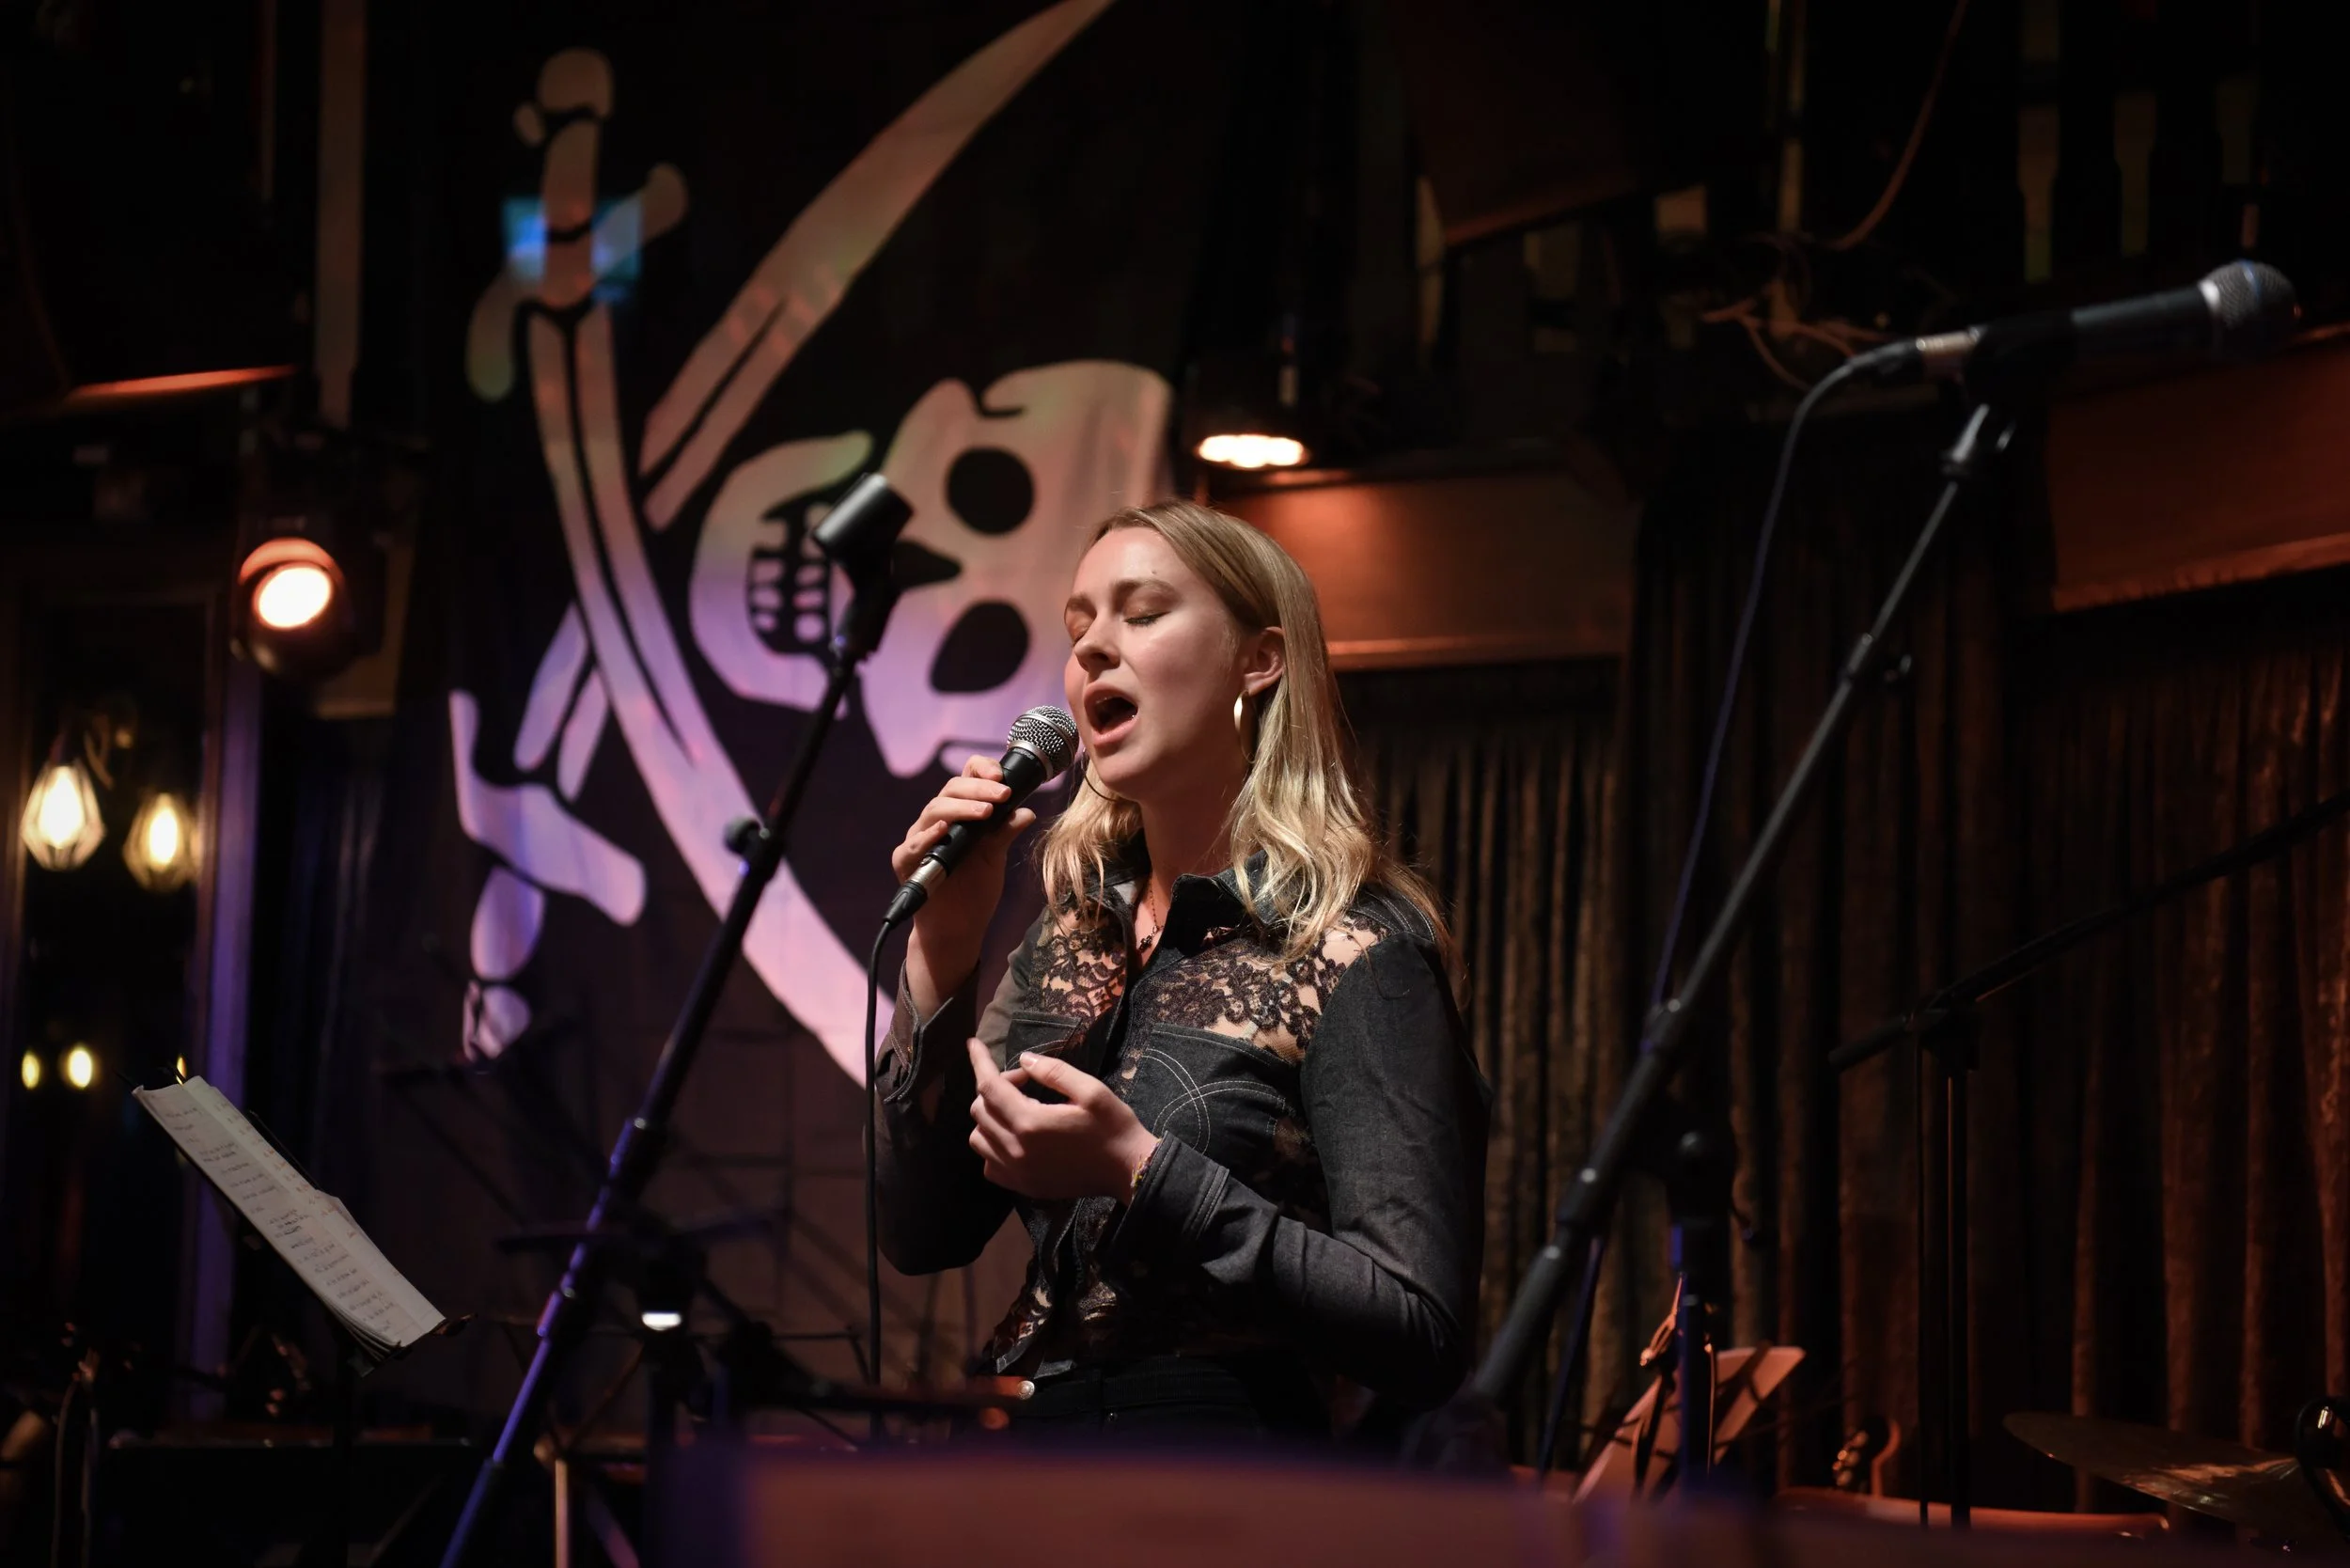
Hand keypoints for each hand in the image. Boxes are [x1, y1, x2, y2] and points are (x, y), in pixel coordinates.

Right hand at [893, 755, 1036, 1015]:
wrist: (957, 928)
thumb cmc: (974, 890)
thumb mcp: (995, 858)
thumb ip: (1005, 833)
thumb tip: (1027, 810)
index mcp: (959, 814)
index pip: (965, 778)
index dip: (981, 769)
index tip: (1003, 776)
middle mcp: (936, 822)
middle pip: (951, 790)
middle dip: (979, 788)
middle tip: (1003, 793)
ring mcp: (919, 840)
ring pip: (934, 811)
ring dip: (960, 808)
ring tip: (985, 811)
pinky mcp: (906, 862)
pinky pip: (913, 845)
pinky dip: (928, 836)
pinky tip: (944, 831)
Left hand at [966, 1038, 1159, 1202]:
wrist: (1128, 1170)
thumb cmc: (1113, 1127)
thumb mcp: (1091, 1090)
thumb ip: (1053, 1072)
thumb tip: (1024, 1060)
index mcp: (1031, 1123)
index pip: (990, 1087)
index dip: (980, 1062)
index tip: (974, 1044)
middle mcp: (1016, 1150)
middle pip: (980, 1111)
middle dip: (996, 1087)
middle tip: (1026, 1081)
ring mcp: (1017, 1173)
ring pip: (978, 1139)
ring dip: (989, 1117)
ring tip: (1017, 1109)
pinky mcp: (1023, 1186)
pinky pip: (989, 1165)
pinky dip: (993, 1146)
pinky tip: (1015, 1137)